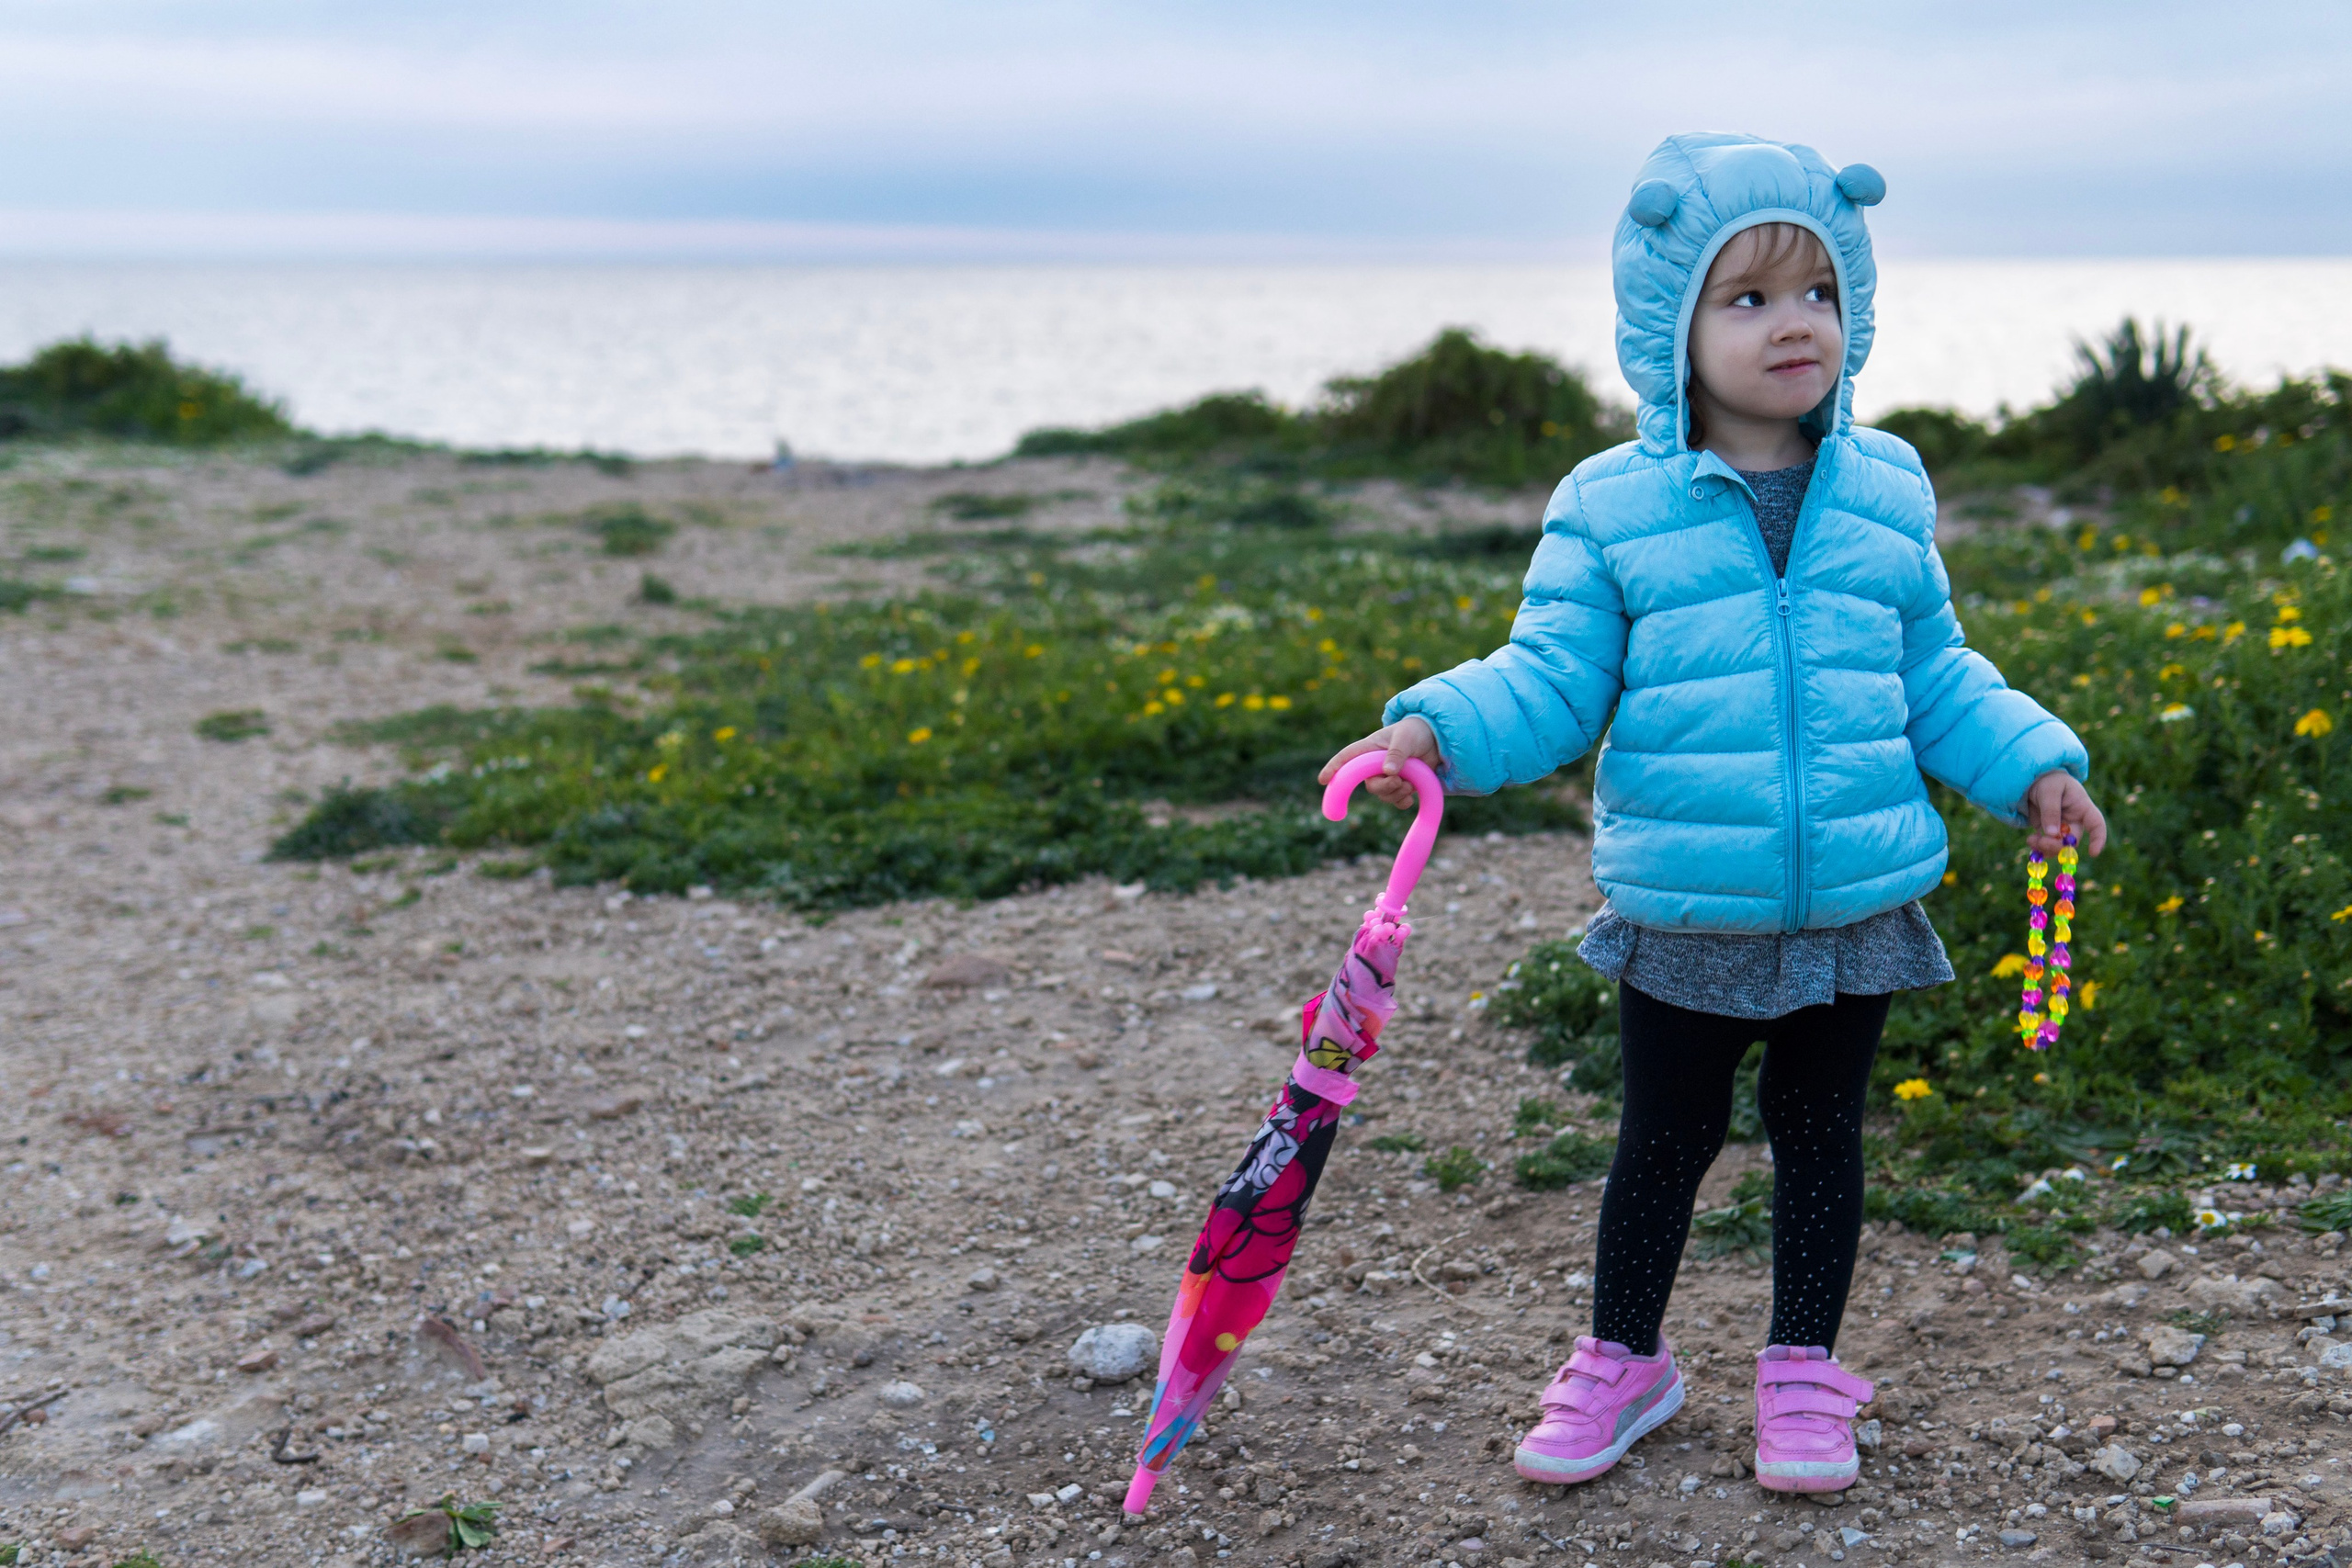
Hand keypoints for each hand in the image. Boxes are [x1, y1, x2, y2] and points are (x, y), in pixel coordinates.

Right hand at [1319, 716, 1440, 809]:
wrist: (1436, 739)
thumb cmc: (1415, 732)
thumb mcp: (1406, 737)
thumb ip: (1397, 753)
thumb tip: (1388, 772)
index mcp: (1370, 749)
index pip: (1347, 758)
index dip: (1334, 768)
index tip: (1323, 781)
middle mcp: (1375, 765)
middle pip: (1370, 785)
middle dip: (1385, 787)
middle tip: (1400, 781)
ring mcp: (1387, 776)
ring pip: (1383, 795)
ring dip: (1397, 793)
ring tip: (1411, 783)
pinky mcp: (1401, 785)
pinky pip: (1396, 801)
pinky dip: (1403, 801)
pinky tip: (1413, 794)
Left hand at [2025, 770, 2106, 857]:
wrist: (2035, 780)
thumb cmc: (2049, 781)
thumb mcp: (2049, 791)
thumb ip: (2051, 811)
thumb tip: (2053, 834)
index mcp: (2082, 807)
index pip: (2096, 824)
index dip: (2098, 839)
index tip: (2093, 853)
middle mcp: (2075, 820)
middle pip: (2072, 841)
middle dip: (2057, 846)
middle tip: (2040, 842)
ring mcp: (2062, 827)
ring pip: (2059, 846)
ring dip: (2046, 848)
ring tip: (2030, 840)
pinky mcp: (2048, 831)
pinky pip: (2047, 844)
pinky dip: (2039, 847)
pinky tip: (2031, 842)